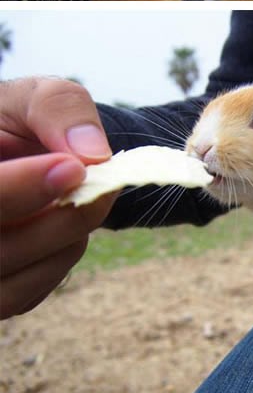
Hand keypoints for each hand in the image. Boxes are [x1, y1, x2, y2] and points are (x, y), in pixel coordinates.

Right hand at [0, 79, 113, 319]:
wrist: (14, 153)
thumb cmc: (19, 121)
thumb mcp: (32, 97)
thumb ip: (58, 109)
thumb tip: (93, 153)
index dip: (21, 188)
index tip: (73, 168)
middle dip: (59, 221)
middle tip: (102, 188)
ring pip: (10, 288)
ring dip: (63, 244)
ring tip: (84, 201)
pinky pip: (21, 296)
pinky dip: (55, 264)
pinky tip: (64, 226)